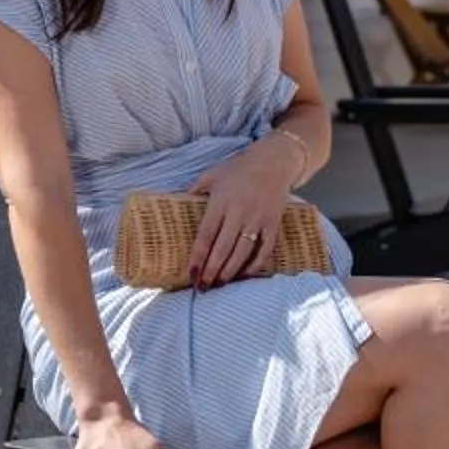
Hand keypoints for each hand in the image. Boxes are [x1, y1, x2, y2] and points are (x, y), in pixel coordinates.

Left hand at [182, 138, 295, 287]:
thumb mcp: (212, 174)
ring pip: (242, 252)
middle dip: (212, 271)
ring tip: (220, 284)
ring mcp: (258, 219)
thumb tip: (175, 203)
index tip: (191, 273)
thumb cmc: (239, 168)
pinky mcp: (273, 224)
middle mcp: (239, 212)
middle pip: (222, 248)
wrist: (274, 161)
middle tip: (203, 287)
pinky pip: (265, 250)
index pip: (206, 235)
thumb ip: (194, 190)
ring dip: (230, 271)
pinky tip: (245, 275)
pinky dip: (255, 265)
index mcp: (221, 201)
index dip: (198, 257)